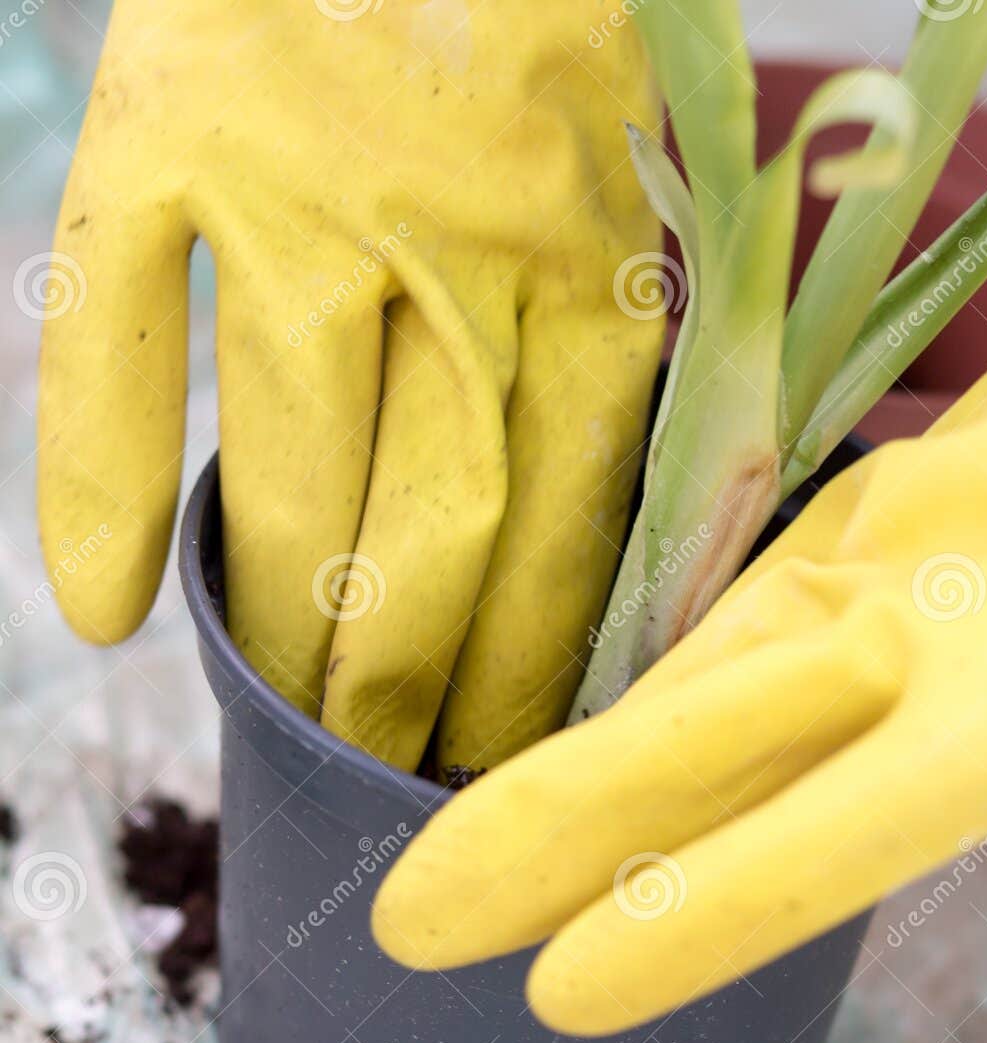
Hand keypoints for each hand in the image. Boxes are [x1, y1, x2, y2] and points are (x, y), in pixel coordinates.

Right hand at [38, 0, 660, 773]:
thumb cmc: (547, 34)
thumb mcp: (625, 194)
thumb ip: (604, 359)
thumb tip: (598, 566)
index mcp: (597, 271)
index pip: (568, 526)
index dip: (528, 665)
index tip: (506, 757)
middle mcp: (462, 245)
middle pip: (441, 523)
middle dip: (412, 678)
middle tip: (387, 772)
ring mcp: (308, 188)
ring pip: (300, 463)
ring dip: (285, 620)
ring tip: (290, 722)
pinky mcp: (171, 125)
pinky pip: (117, 338)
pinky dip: (108, 483)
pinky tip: (109, 611)